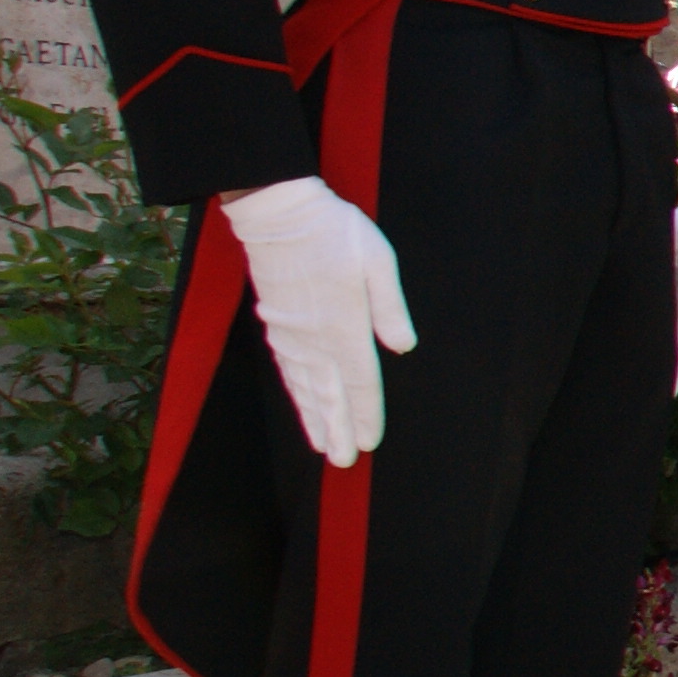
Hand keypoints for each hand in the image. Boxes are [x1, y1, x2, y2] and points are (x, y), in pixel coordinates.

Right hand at [221, 177, 417, 464]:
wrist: (279, 214)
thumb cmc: (336, 233)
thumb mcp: (378, 262)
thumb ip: (390, 309)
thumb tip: (403, 347)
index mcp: (344, 326)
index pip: (359, 382)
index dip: (365, 415)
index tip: (369, 443)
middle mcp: (314, 338)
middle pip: (328, 395)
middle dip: (337, 431)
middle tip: (343, 462)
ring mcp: (291, 334)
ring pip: (304, 387)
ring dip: (314, 418)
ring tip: (322, 445)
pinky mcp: (275, 324)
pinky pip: (288, 369)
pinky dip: (296, 393)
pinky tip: (301, 403)